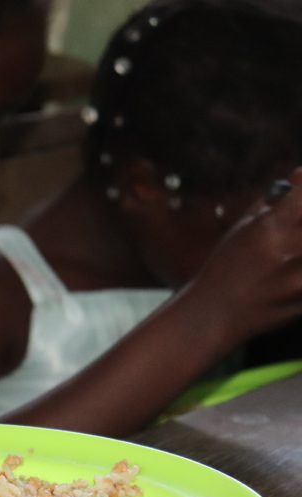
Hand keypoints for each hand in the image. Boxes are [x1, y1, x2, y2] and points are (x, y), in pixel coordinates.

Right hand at [180, 170, 301, 343]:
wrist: (213, 313)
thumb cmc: (226, 267)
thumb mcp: (242, 229)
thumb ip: (274, 201)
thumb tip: (301, 172)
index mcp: (266, 228)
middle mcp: (283, 251)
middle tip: (297, 233)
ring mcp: (295, 280)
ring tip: (293, 251)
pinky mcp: (301, 302)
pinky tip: (293, 274)